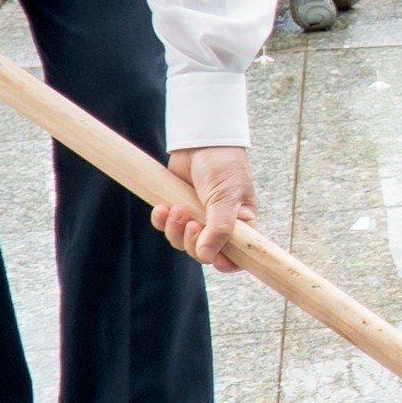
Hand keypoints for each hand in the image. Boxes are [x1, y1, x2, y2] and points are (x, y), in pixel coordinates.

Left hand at [157, 146, 253, 271]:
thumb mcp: (227, 197)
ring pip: (181, 242)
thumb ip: (220, 229)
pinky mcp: (177, 208)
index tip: (215, 258)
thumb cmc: (223, 166)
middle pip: (203, 252)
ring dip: (175, 230)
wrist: (201, 140)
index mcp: (241, 225)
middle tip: (191, 223)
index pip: (236, 256)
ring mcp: (197, 218)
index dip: (225, 262)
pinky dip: (161, 221)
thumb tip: (207, 257)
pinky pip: (165, 227)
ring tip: (176, 208)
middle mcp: (219, 225)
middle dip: (193, 241)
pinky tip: (162, 207)